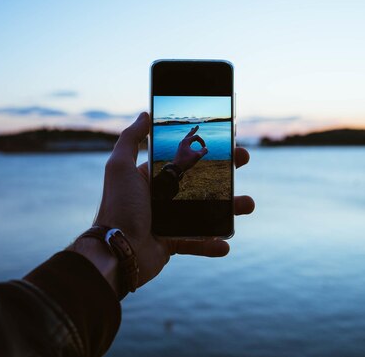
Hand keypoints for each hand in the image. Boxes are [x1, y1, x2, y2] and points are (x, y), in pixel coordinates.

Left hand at [69, 112, 254, 293]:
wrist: (116, 251)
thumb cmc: (119, 207)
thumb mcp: (119, 167)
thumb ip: (130, 139)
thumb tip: (145, 114)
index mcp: (153, 179)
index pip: (184, 160)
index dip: (205, 151)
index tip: (224, 141)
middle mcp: (162, 198)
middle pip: (201, 182)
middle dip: (225, 173)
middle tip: (244, 160)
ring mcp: (170, 221)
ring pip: (206, 213)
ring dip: (230, 210)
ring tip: (247, 205)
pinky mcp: (173, 243)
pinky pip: (198, 242)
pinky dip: (213, 244)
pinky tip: (224, 244)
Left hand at [172, 125, 207, 171]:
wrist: (177, 167)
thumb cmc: (186, 161)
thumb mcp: (197, 156)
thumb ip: (203, 151)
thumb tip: (206, 148)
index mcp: (186, 141)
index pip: (196, 137)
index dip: (202, 141)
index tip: (204, 148)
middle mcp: (183, 142)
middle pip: (190, 134)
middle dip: (194, 130)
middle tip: (197, 126)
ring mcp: (181, 145)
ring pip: (187, 137)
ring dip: (191, 134)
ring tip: (192, 130)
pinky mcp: (180, 149)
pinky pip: (185, 142)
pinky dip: (189, 139)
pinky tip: (189, 140)